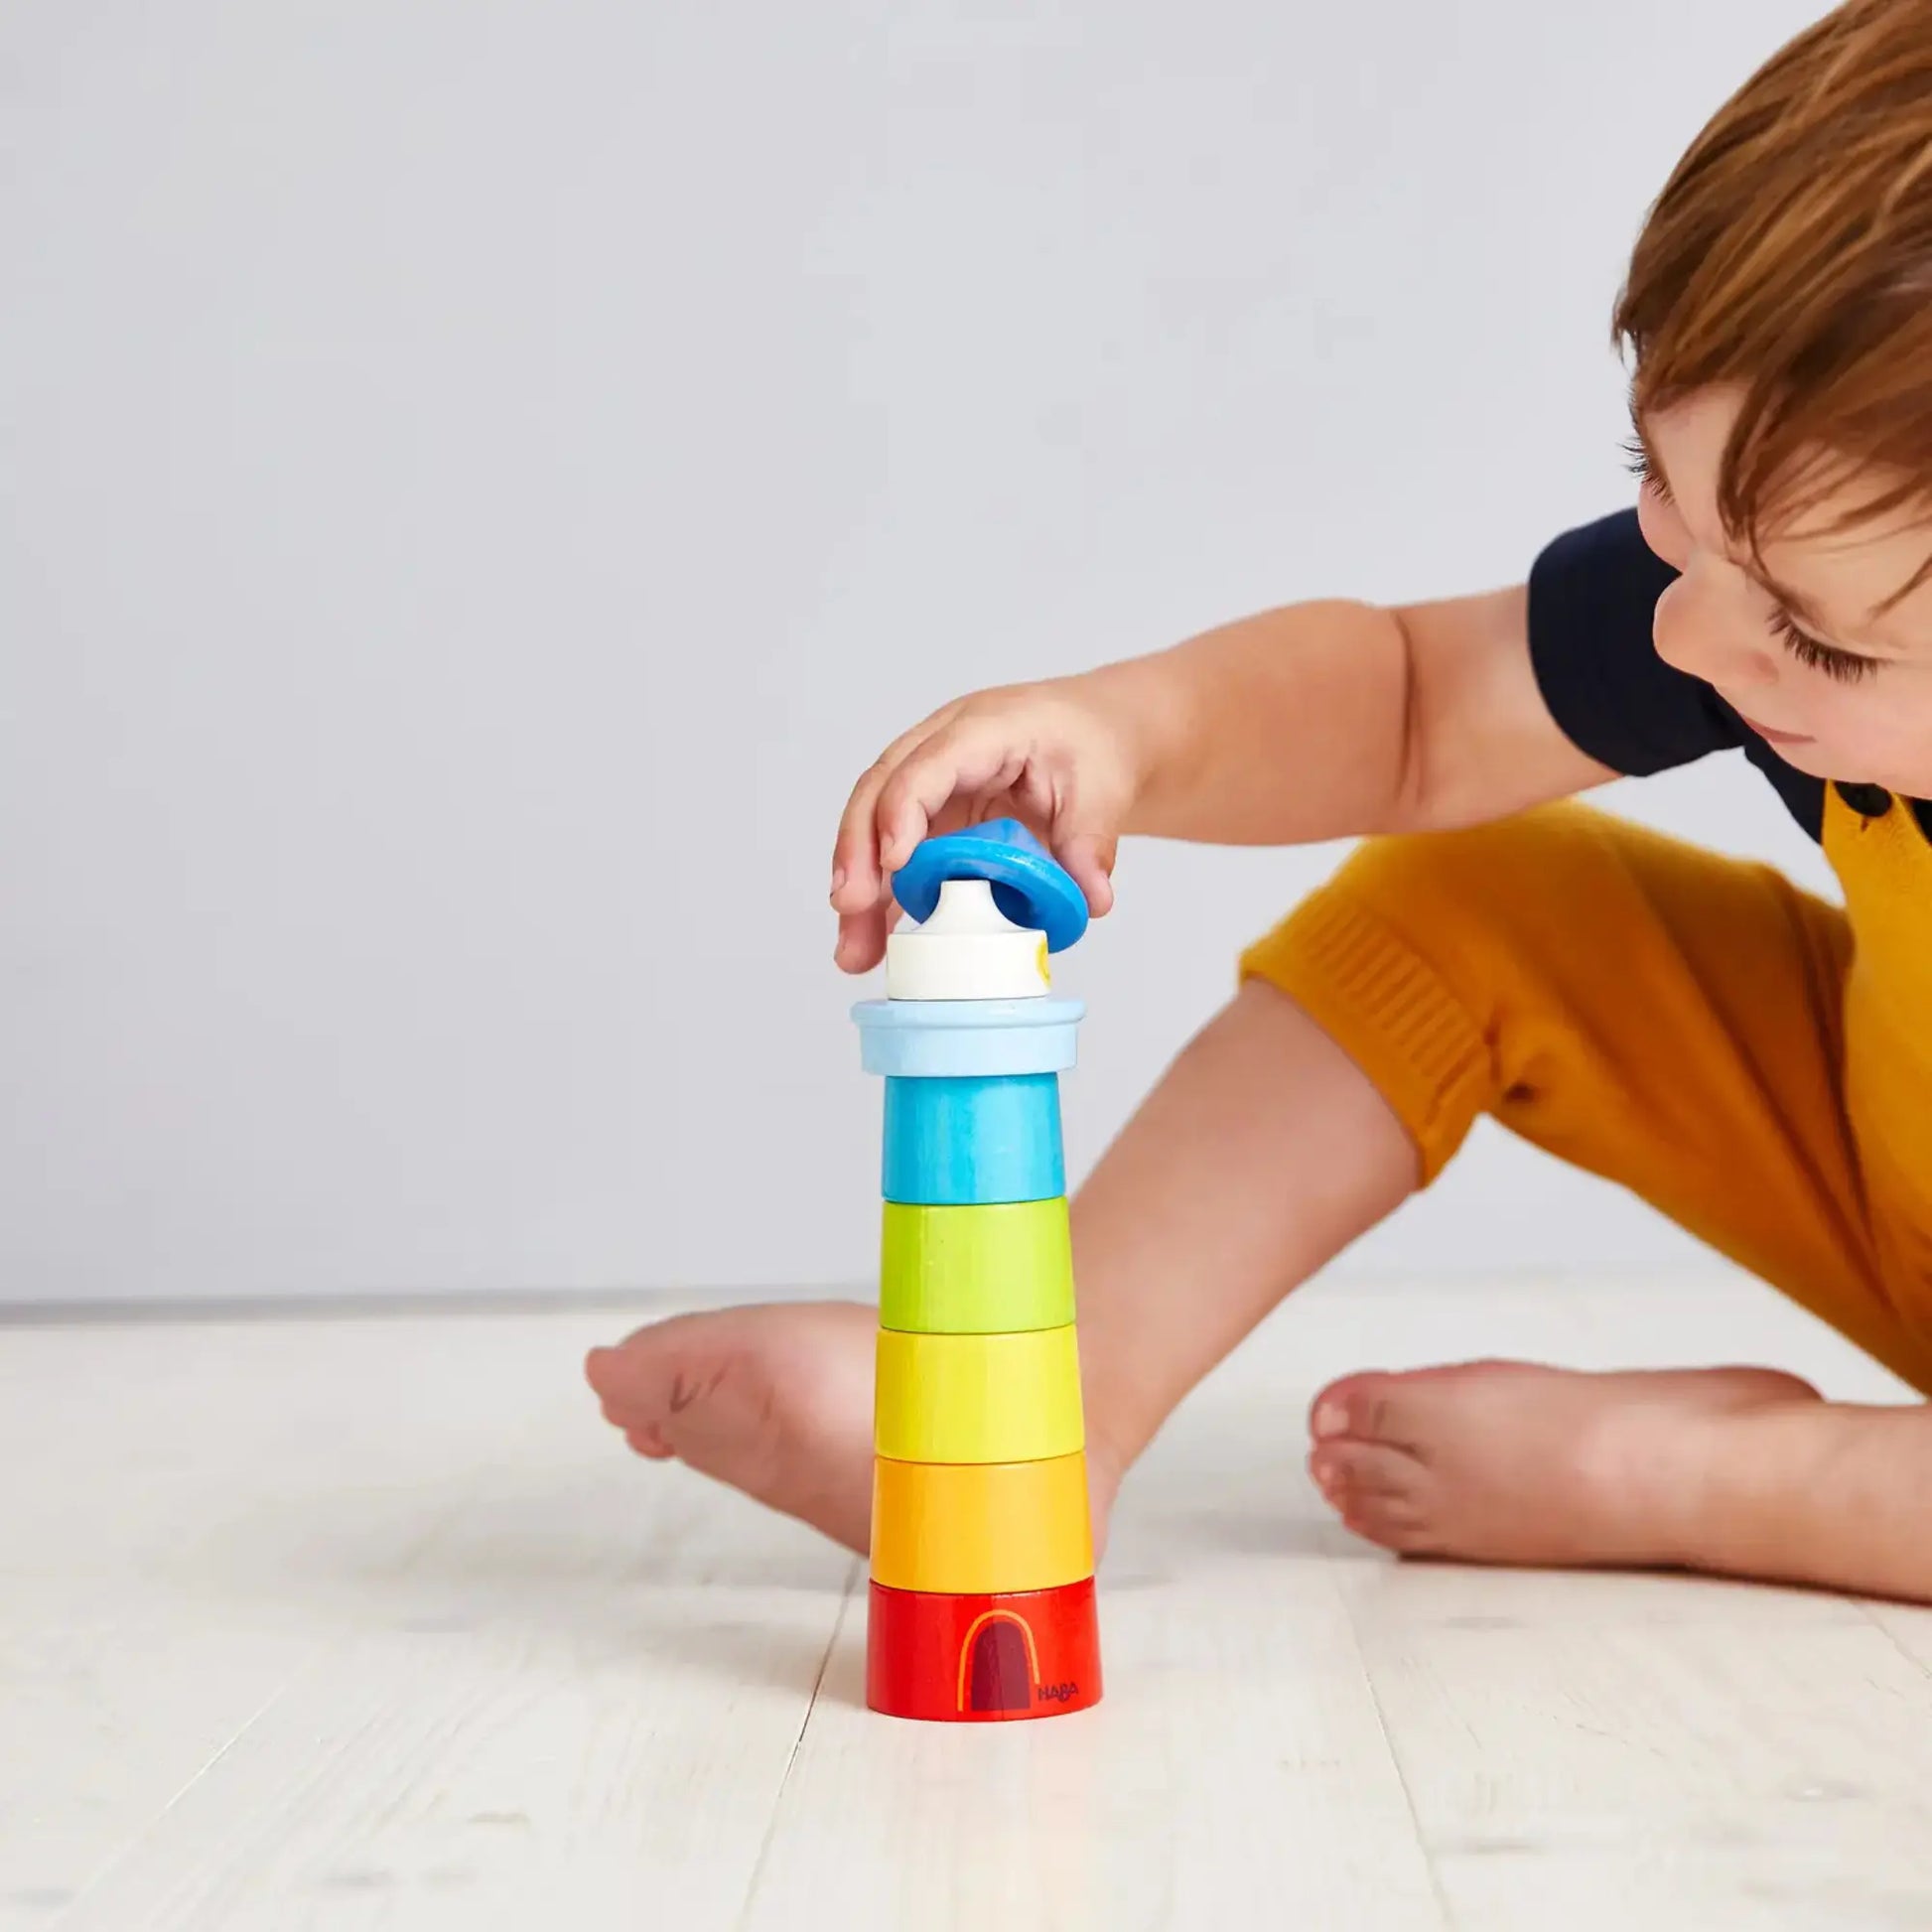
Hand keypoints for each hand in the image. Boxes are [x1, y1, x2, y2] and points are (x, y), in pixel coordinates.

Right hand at [830, 677, 1142, 972]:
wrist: (1093, 733)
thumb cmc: (1090, 743)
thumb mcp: (1104, 787)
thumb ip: (1092, 842)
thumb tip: (1090, 899)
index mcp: (983, 729)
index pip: (928, 764)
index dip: (904, 809)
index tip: (894, 860)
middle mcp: (942, 750)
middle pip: (880, 793)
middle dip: (859, 852)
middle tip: (850, 907)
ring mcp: (933, 785)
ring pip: (877, 830)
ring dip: (864, 891)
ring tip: (854, 952)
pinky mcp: (934, 818)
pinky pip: (898, 859)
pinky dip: (886, 900)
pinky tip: (874, 942)